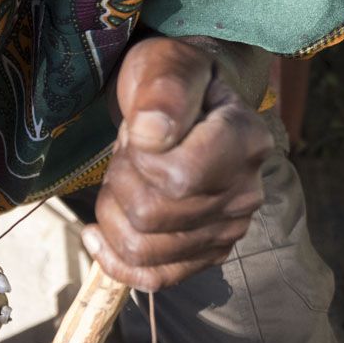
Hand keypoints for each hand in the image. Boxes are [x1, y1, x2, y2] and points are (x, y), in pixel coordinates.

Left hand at [82, 37, 273, 291]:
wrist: (187, 101)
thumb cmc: (172, 80)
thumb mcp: (164, 64)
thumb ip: (163, 91)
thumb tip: (152, 136)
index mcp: (244, 141)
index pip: (176, 178)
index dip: (137, 161)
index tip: (137, 132)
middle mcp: (244, 192)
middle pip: (152, 217)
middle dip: (118, 185)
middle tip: (125, 156)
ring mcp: (229, 229)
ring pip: (144, 251)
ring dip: (113, 216)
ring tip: (122, 184)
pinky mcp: (209, 253)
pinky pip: (155, 278)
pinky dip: (116, 261)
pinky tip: (99, 236)